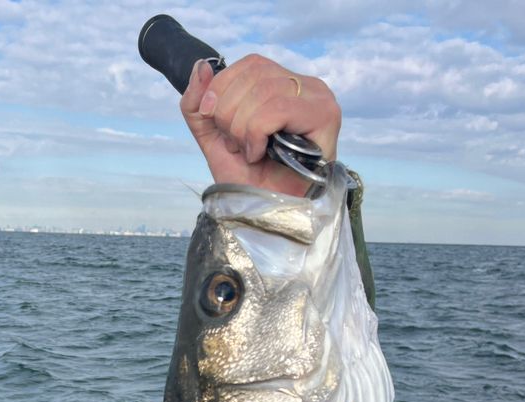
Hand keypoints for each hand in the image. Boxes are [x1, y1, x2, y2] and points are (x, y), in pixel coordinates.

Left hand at [181, 54, 340, 195]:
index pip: (251, 63)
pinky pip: (277, 109)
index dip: (224, 88)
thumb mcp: (212, 137)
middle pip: (255, 74)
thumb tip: (200, 67)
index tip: (217, 123)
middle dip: (229, 113)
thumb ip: (198, 103)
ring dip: (241, 127)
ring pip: (264, 91)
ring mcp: (319, 100)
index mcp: (284, 84)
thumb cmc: (247, 180)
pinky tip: (259, 153)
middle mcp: (306, 86)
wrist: (265, 215)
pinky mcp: (325, 117)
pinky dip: (256, 133)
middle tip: (236, 144)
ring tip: (249, 152)